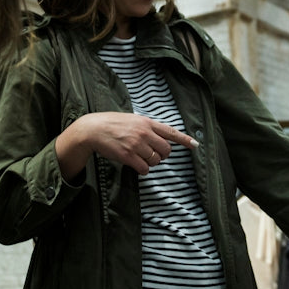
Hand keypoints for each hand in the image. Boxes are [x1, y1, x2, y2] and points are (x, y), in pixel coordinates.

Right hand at [56, 112, 198, 178]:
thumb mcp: (133, 120)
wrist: (93, 129)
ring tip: (138, 157)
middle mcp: (144, 133)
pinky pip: (144, 168)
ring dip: (150, 162)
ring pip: (155, 161)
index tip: (195, 146)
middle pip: (166, 151)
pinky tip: (135, 164)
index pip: (170, 132)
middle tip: (152, 154)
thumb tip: (162, 138)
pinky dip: (142, 169)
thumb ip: (147, 127)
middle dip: (162, 156)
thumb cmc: (112, 124)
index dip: (184, 140)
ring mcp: (136, 145)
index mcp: (146, 122)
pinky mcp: (128, 156)